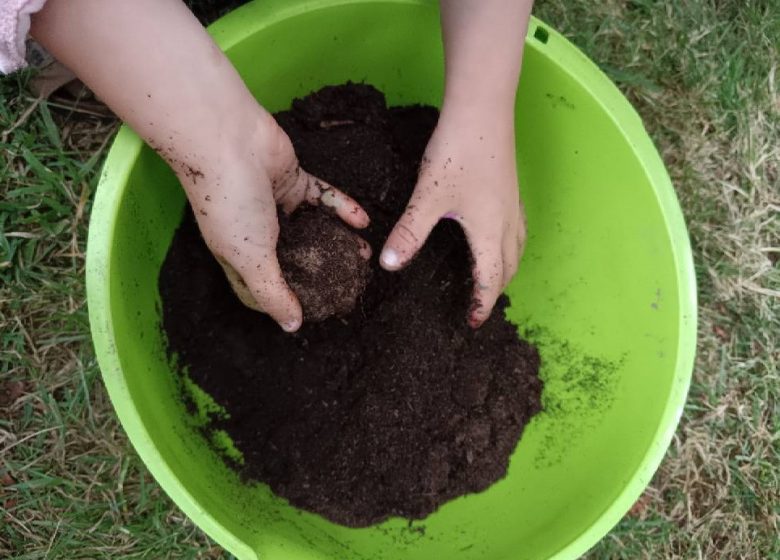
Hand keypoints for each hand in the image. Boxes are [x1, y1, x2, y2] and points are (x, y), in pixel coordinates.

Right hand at [182, 110, 368, 331]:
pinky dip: (342, 208)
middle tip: (348, 283)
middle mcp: (256, 232)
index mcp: (238, 255)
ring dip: (337, 240)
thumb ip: (272, 292)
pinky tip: (363, 221)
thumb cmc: (230, 202)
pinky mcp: (293, 179)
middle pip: (294, 259)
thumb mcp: (250, 257)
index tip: (311, 313)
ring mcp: (275, 205)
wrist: (227, 140)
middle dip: (320, 271)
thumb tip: (291, 326)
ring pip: (313, 228)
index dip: (282, 303)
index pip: (260, 289)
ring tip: (363, 254)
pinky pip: (323, 197)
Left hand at [379, 108, 524, 327]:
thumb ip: (410, 232)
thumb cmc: (458, 152)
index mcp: (489, 231)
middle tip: (481, 305)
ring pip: (517, 248)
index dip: (482, 303)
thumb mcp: (429, 197)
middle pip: (509, 267)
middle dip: (496, 290)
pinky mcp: (510, 187)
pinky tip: (497, 235)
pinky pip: (517, 228)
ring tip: (492, 278)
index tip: (474, 322)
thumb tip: (390, 265)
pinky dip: (510, 245)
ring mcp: (512, 203)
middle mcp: (507, 221)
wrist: (482, 109)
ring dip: (507, 269)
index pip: (490, 278)